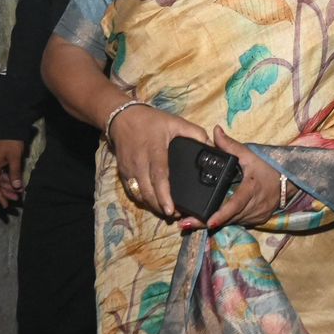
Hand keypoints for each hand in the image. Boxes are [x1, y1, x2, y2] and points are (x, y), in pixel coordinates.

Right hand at [0, 139, 27, 208]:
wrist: (8, 126)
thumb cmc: (10, 141)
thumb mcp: (14, 157)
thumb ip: (15, 173)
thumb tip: (17, 188)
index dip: (0, 197)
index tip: (6, 206)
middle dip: (7, 193)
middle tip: (18, 200)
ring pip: (1, 180)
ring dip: (9, 186)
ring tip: (20, 193)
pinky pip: (3, 174)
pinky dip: (10, 179)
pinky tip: (18, 184)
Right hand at [106, 104, 208, 218]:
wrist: (122, 118)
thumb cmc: (152, 121)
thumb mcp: (176, 122)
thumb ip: (195, 133)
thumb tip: (211, 147)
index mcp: (154, 150)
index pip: (159, 175)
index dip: (164, 195)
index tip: (172, 209)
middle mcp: (140, 162)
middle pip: (147, 191)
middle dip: (160, 207)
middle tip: (176, 215)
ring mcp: (129, 169)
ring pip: (139, 194)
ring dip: (152, 206)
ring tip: (168, 212)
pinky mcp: (123, 173)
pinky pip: (132, 192)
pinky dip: (143, 200)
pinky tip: (154, 203)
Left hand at [187, 127, 300, 231]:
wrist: (288, 181)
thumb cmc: (268, 167)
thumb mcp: (249, 154)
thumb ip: (230, 145)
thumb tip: (215, 131)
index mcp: (252, 189)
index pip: (236, 204)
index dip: (222, 215)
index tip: (209, 222)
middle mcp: (255, 206)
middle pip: (229, 218)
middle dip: (206, 222)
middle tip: (185, 223)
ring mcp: (257, 215)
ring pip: (232, 222)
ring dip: (214, 223)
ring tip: (191, 223)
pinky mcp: (257, 220)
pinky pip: (238, 222)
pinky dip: (226, 221)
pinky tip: (211, 220)